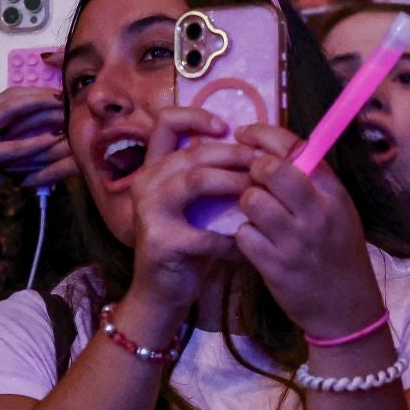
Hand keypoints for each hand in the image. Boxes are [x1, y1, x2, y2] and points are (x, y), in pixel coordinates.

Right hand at [0, 16, 74, 238]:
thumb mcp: (2, 144)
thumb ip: (17, 125)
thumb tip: (51, 110)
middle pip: (9, 93)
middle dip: (39, 93)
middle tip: (63, 94)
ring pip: (10, 112)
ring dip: (41, 111)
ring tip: (62, 110)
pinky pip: (12, 146)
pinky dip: (34, 143)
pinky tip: (51, 141)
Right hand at [124, 107, 252, 313]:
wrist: (162, 291)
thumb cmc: (187, 243)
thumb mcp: (196, 203)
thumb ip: (212, 175)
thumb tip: (258, 151)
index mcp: (154, 168)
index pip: (166, 123)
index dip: (196, 117)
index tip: (226, 127)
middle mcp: (145, 182)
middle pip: (193, 152)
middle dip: (234, 155)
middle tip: (264, 164)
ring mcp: (148, 210)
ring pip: (195, 180)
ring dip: (233, 184)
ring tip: (258, 194)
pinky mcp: (159, 240)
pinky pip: (204, 233)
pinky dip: (231, 240)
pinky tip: (246, 246)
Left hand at [231, 124, 381, 338]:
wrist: (346, 309)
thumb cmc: (337, 252)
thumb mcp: (338, 210)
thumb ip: (311, 181)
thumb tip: (271, 148)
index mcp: (333, 194)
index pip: (295, 147)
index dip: (263, 135)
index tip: (244, 134)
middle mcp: (316, 213)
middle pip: (269, 169)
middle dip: (252, 170)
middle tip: (254, 182)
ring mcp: (295, 241)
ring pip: (251, 200)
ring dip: (247, 204)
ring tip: (258, 215)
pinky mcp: (275, 266)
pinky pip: (243, 234)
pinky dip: (244, 236)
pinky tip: (257, 242)